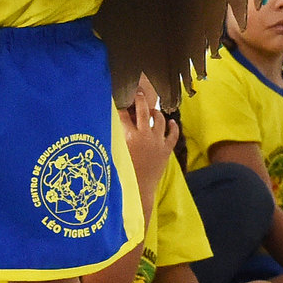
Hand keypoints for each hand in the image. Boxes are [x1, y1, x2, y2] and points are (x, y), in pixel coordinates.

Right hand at [119, 78, 178, 198]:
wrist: (139, 190)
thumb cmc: (123, 173)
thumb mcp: (115, 154)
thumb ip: (114, 138)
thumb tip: (110, 126)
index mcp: (129, 137)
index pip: (123, 115)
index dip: (120, 107)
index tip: (120, 101)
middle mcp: (144, 136)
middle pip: (143, 110)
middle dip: (139, 99)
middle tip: (138, 93)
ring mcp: (157, 142)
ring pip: (159, 119)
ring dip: (155, 113)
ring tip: (152, 110)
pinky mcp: (166, 150)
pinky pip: (172, 134)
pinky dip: (172, 126)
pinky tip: (170, 121)